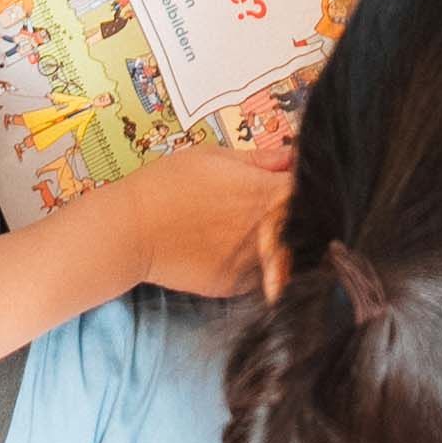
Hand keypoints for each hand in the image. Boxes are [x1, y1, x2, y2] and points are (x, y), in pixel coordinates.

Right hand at [108, 133, 294, 300]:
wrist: (131, 229)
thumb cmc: (169, 183)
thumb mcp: (214, 156)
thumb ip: (259, 160)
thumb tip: (292, 156)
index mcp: (266, 194)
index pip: (310, 192)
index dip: (305, 188)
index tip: (291, 185)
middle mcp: (267, 231)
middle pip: (302, 226)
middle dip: (294, 217)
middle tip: (272, 208)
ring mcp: (253, 263)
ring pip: (283, 254)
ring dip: (277, 243)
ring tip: (245, 231)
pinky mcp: (235, 286)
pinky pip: (258, 275)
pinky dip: (255, 265)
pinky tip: (232, 251)